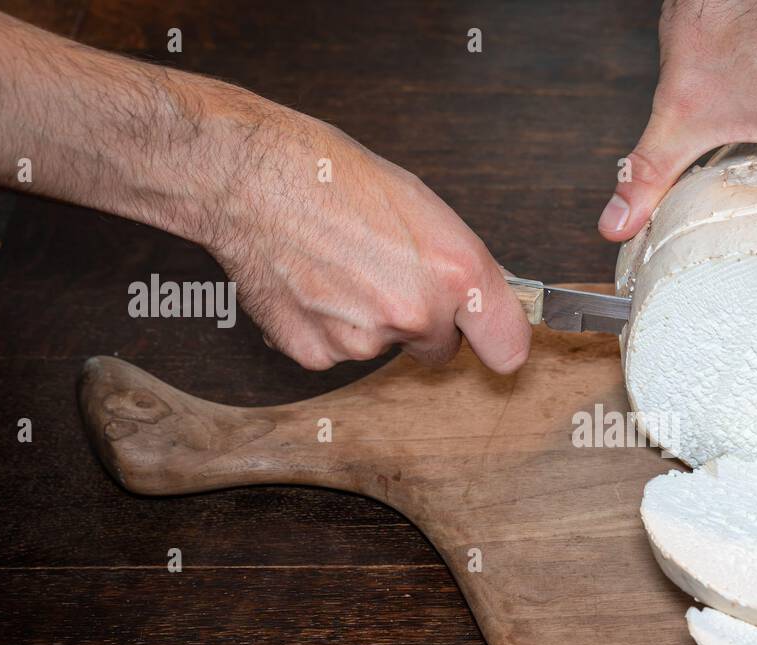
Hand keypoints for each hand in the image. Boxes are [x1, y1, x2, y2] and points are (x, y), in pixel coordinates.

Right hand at [204, 105, 529, 371]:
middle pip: (440, 349)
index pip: (508, 348)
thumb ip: (456, 264)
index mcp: (455, 272)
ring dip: (369, 322)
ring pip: (384, 348)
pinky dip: (325, 328)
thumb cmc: (330, 177)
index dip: (498, 343)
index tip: (490, 339)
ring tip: (339, 268)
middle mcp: (417, 313)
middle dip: (424, 326)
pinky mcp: (319, 355)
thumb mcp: (422, 207)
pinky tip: (311, 285)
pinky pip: (336, 352)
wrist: (248, 179)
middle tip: (388, 278)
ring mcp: (366, 341)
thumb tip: (477, 297)